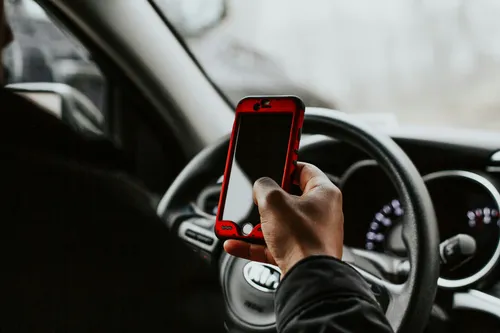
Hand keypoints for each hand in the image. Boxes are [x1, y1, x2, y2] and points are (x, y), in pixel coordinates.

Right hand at [224, 162, 343, 276]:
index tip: (271, 162)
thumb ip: (263, 186)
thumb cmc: (304, 240)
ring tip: (237, 222)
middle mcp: (320, 213)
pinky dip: (254, 244)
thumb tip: (260, 187)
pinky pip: (272, 244)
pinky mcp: (299, 253)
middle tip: (251, 196)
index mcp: (324, 193)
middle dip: (263, 199)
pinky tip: (235, 243)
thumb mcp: (273, 202)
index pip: (304, 169)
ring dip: (254, 224)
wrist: (307, 279)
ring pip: (277, 223)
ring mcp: (310, 234)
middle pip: (287, 197)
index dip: (285, 164)